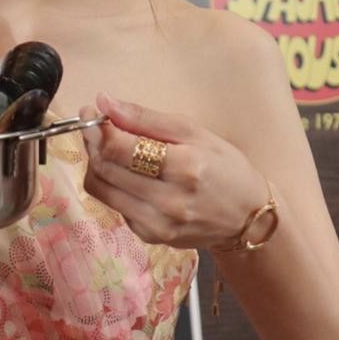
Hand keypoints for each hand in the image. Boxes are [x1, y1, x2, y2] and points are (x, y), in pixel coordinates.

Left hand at [81, 92, 268, 249]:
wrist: (248, 216)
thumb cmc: (223, 166)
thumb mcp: (193, 130)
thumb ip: (145, 118)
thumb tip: (104, 101)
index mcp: (185, 168)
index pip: (121, 148)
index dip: (98, 128)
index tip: (91, 111)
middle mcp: (169, 202)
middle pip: (106, 168)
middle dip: (94, 142)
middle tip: (96, 126)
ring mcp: (158, 225)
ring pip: (102, 188)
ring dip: (97, 163)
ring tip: (110, 148)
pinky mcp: (150, 238)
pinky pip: (114, 205)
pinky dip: (113, 185)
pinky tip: (129, 175)